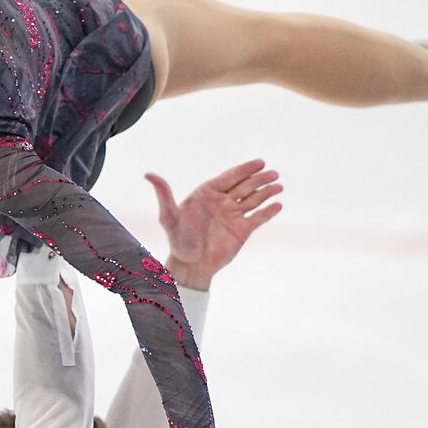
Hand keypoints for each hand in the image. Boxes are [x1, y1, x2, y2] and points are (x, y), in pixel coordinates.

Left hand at [145, 158, 282, 285]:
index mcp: (207, 193)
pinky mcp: (242, 230)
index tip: (259, 162)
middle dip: (259, 179)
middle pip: (245, 186)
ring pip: (254, 199)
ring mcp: (234, 215)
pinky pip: (258, 218)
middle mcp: (223, 201)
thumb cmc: (177, 240)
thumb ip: (163, 194)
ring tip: (278, 185)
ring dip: (267, 192)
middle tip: (273, 173)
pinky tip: (278, 205)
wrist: (189, 265)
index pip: (230, 177)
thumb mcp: (168, 216)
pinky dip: (268, 212)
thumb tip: (148, 174)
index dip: (244, 169)